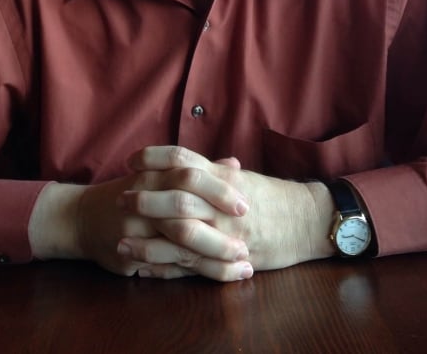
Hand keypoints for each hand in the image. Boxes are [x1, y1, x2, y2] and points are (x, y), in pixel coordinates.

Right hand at [28, 158, 250, 279]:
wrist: (82, 217)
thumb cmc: (129, 193)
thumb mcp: (158, 175)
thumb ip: (198, 171)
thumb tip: (235, 165)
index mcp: (153, 175)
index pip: (190, 174)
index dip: (219, 189)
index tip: (246, 202)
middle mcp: (144, 198)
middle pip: (185, 205)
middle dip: (220, 221)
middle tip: (249, 232)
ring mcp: (136, 227)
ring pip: (180, 240)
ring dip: (215, 253)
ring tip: (244, 262)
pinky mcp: (131, 253)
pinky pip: (169, 265)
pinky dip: (196, 271)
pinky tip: (220, 276)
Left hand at [117, 146, 334, 277]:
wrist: (306, 221)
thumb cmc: (273, 197)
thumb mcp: (242, 177)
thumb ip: (213, 170)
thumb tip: (185, 160)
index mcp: (222, 176)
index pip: (182, 158)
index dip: (153, 158)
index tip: (131, 161)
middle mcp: (222, 202)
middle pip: (176, 196)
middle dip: (144, 199)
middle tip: (119, 198)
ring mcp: (225, 230)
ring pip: (180, 234)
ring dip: (147, 240)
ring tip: (121, 241)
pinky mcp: (228, 257)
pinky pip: (193, 265)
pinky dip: (167, 268)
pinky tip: (144, 269)